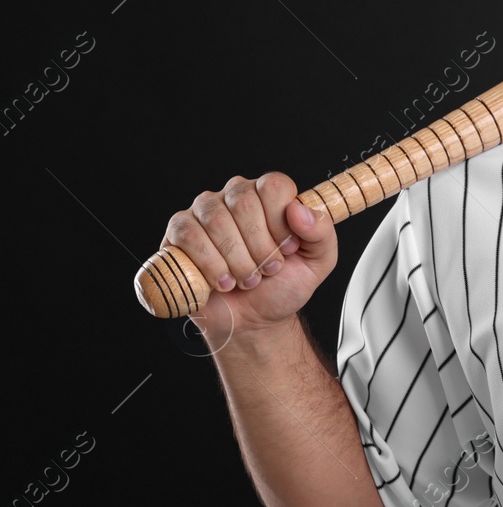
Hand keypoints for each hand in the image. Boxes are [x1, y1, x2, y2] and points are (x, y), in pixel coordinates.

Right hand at [161, 172, 337, 340]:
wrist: (253, 321)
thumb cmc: (283, 286)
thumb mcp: (318, 262)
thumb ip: (321, 233)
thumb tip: (299, 210)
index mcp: (269, 196)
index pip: (273, 186)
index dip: (280, 222)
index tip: (286, 248)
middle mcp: (235, 197)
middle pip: (244, 202)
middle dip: (260, 247)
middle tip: (267, 269)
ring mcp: (203, 213)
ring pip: (215, 220)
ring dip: (236, 260)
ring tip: (246, 279)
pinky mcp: (178, 234)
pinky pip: (187, 235)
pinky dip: (209, 265)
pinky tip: (222, 281)